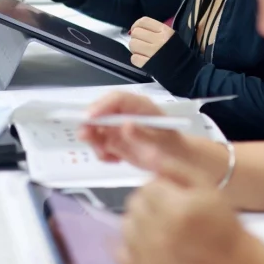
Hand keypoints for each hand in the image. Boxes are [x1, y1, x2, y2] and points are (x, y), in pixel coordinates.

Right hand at [79, 90, 227, 183]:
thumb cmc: (172, 150)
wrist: (178, 164)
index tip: (89, 119)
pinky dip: (103, 153)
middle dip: (91, 124)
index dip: (100, 106)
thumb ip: (141, 134)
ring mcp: (120, 127)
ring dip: (96, 142)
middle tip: (85, 137)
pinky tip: (115, 160)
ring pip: (98, 129)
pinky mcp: (117, 141)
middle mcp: (127, 114)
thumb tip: (124, 125)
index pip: (116, 99)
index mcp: (140, 107)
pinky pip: (101, 145)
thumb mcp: (159, 143)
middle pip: (102, 112)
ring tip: (108, 156)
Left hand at [119, 178, 254, 263]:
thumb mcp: (205, 185)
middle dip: (149, 203)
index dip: (160, 188)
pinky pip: (119, 253)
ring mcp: (149, 257)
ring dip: (139, 222)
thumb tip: (146, 153)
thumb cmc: (221, 220)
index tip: (174, 195)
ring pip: (126, 225)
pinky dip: (128, 246)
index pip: (147, 187)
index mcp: (176, 209)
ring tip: (159, 227)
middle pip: (134, 204)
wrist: (231, 261)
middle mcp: (159, 234)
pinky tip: (146, 243)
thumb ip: (174, 168)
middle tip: (167, 210)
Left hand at [129, 17, 174, 67]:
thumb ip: (154, 30)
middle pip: (136, 32)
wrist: (184, 68)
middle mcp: (159, 40)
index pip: (144, 21)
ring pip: (133, 44)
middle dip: (135, 38)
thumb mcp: (169, 35)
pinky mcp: (148, 64)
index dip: (136, 25)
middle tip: (140, 43)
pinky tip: (143, 59)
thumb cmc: (176, 51)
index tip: (136, 30)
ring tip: (141, 51)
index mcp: (164, 30)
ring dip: (134, 48)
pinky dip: (136, 59)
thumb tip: (136, 29)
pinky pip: (134, 58)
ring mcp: (153, 52)